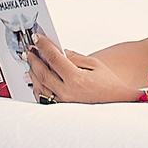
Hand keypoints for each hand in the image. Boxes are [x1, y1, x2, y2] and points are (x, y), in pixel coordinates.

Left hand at [26, 40, 143, 104]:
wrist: (117, 103)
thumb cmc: (108, 84)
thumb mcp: (94, 64)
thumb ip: (73, 56)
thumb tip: (58, 50)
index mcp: (76, 79)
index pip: (53, 58)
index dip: (44, 46)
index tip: (38, 39)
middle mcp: (66, 92)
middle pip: (42, 73)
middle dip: (34, 58)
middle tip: (30, 49)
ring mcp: (62, 103)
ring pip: (39, 86)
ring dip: (33, 72)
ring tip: (31, 61)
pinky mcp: (60, 109)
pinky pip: (42, 96)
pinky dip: (37, 86)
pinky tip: (36, 77)